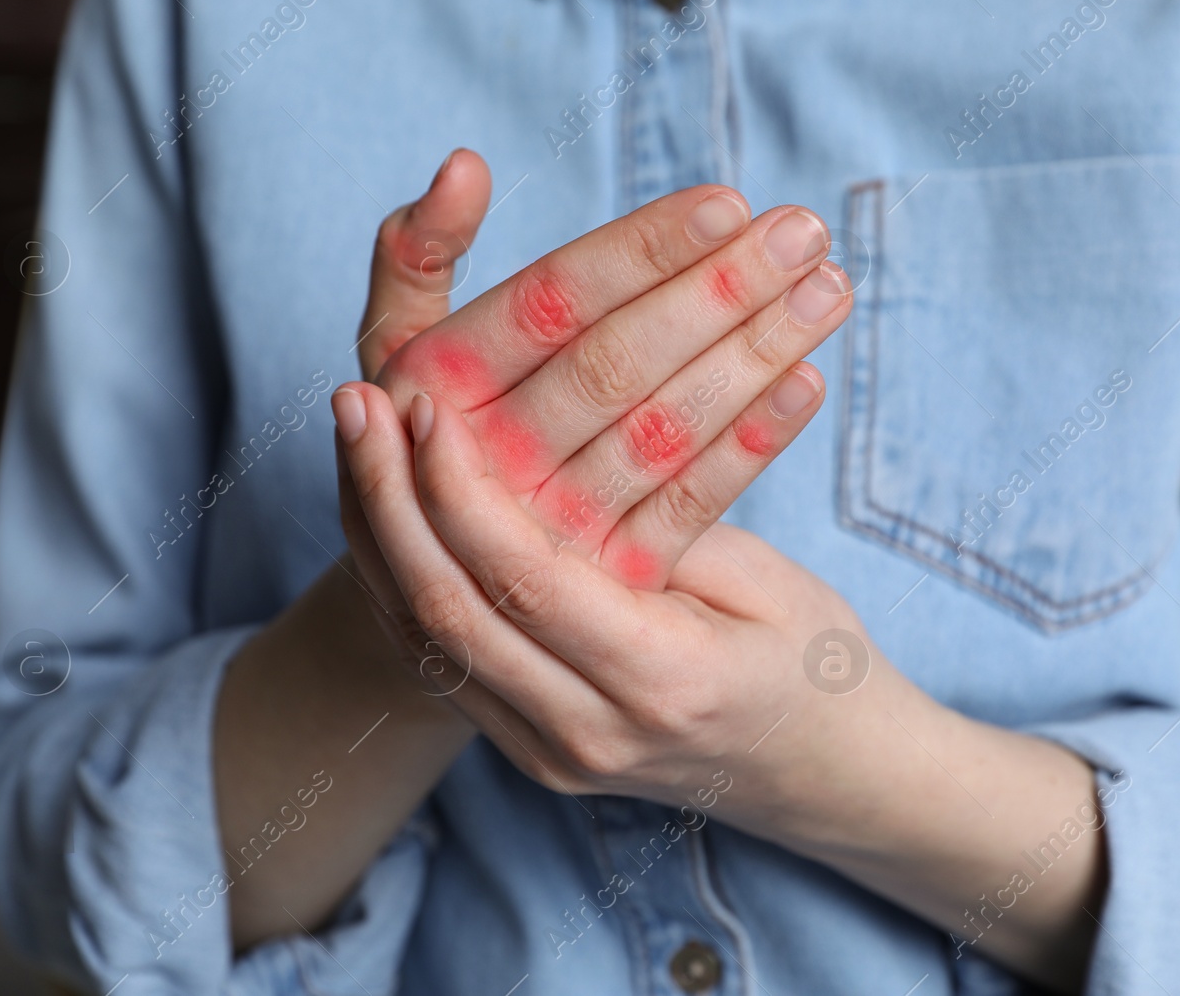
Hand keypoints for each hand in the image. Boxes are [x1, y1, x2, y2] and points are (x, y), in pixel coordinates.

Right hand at [336, 149, 850, 684]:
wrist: (425, 595)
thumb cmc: (428, 431)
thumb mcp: (393, 344)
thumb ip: (418, 254)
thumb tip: (466, 164)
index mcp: (433, 387)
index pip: (547, 306)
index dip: (638, 253)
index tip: (727, 202)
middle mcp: (484, 466)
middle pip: (614, 367)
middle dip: (717, 293)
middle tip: (804, 231)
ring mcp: (550, 534)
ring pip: (661, 434)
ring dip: (751, 357)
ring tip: (828, 290)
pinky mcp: (608, 586)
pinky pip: (688, 511)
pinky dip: (749, 447)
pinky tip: (808, 381)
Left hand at [336, 386, 1108, 994]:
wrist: (827, 778)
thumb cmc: (817, 663)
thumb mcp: (767, 582)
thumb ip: (660, 529)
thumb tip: (548, 454)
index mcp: (664, 682)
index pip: (524, 579)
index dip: (461, 487)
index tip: (427, 401)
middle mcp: (589, 736)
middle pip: (448, 613)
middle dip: (388, 499)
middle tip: (355, 402)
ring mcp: (552, 755)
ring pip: (426, 642)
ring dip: (377, 535)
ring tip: (352, 439)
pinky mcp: (530, 749)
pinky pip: (441, 661)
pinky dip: (400, 579)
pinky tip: (382, 506)